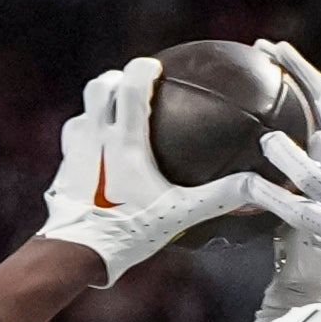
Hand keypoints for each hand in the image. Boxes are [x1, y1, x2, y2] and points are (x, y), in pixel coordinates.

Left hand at [36, 62, 315, 285]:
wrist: (76, 254)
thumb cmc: (128, 231)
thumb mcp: (180, 214)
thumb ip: (219, 197)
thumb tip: (258, 186)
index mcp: (124, 140)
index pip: (132, 85)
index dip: (143, 69)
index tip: (154, 67)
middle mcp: (94, 137)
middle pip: (99, 87)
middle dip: (116, 80)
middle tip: (131, 85)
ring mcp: (73, 154)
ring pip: (81, 115)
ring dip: (96, 111)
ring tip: (113, 122)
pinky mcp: (62, 173)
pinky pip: (72, 146)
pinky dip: (86, 144)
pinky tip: (97, 162)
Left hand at [249, 40, 320, 299]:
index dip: (306, 81)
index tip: (279, 54)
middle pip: (303, 163)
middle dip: (280, 141)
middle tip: (261, 126)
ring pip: (293, 204)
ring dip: (270, 190)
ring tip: (248, 177)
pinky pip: (306, 227)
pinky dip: (290, 212)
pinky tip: (277, 204)